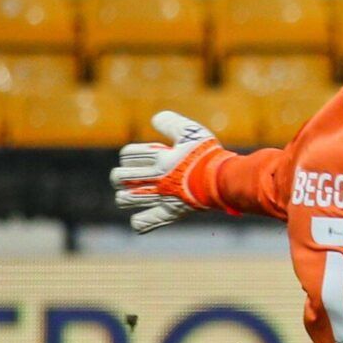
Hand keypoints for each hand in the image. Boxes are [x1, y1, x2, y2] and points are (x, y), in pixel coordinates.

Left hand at [110, 111, 230, 232]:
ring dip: (126, 195)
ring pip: (124, 200)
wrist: (224, 181)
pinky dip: (140, 221)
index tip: (143, 156)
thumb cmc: (208, 155)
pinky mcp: (168, 213)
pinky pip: (143, 223)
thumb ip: (171, 123)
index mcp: (158, 158)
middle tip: (134, 175)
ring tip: (136, 192)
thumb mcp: (192, 131)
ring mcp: (159, 198)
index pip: (126, 155)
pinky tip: (143, 215)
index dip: (130, 154)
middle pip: (118, 177)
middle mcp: (154, 179)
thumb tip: (155, 119)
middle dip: (121, 175)